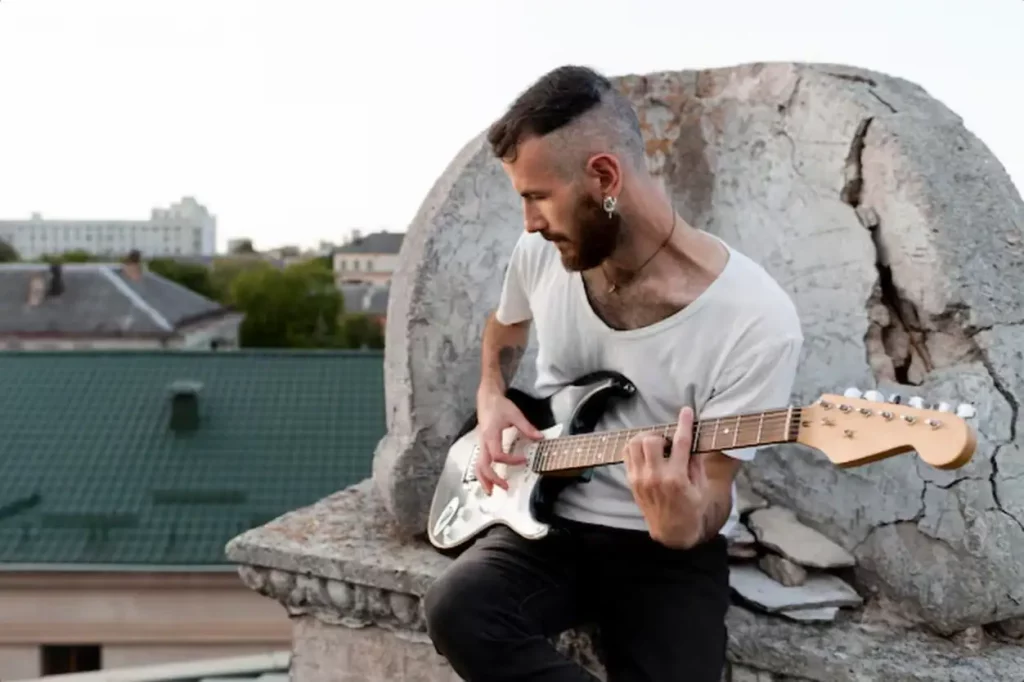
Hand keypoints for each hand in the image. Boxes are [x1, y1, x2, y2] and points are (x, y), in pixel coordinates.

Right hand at [475, 388, 543, 494]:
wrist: (487, 398)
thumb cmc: (499, 405)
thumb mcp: (515, 415)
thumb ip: (527, 428)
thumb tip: (540, 438)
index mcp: (491, 435)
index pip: (498, 455)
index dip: (511, 461)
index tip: (524, 460)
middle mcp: (483, 443)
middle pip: (483, 466)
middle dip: (493, 479)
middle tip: (506, 487)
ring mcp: (481, 445)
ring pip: (478, 467)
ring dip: (484, 480)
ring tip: (492, 492)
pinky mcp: (482, 445)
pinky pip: (480, 463)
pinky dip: (483, 474)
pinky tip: (490, 481)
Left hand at [623, 406, 710, 548]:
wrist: (671, 531)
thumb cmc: (690, 509)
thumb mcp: (701, 488)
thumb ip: (696, 463)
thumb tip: (692, 441)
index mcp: (677, 478)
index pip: (680, 443)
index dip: (685, 424)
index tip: (687, 411)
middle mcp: (655, 476)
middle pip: (651, 439)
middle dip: (662, 435)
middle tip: (669, 442)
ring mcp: (640, 479)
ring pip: (635, 444)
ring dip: (647, 439)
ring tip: (657, 446)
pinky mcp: (632, 481)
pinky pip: (627, 454)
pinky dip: (636, 447)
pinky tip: (647, 452)